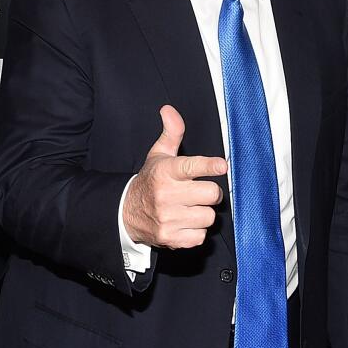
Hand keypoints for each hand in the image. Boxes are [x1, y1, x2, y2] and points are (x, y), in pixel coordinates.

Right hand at [122, 105, 227, 248]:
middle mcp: (166, 195)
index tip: (221, 165)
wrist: (126, 212)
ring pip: (208, 216)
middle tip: (199, 192)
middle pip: (211, 194)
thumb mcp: (158, 155)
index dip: (209, 166)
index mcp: (165, 171)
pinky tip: (184, 223)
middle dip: (210, 193)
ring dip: (203, 213)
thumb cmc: (150, 181)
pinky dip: (196, 231)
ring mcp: (167, 218)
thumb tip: (169, 110)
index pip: (192, 167)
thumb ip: (171, 133)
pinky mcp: (170, 237)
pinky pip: (200, 236)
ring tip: (189, 208)